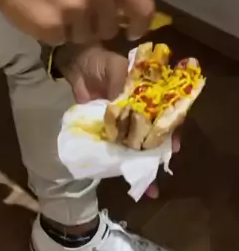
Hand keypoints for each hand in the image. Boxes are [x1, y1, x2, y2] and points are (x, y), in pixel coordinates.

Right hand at [0, 0, 153, 45]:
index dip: (139, 24)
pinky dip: (51, 33)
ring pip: (86, 36)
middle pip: (110, 27)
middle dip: (94, 24)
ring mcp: (76, 8)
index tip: (132, 31)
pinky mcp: (54, 27)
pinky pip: (62, 40)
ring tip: (52, 6)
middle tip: (71, 8)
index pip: (142, 7)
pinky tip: (39, 12)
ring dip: (71, 29)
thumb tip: (123, 11)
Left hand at [53, 44, 180, 198]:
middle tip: (158, 174)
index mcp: (148, 95)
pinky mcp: (107, 129)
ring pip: (136, 145)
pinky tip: (124, 176)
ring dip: (141, 164)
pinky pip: (116, 146)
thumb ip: (122, 89)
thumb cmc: (102, 63)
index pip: (165, 116)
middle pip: (153, 136)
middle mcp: (140, 112)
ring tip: (149, 187)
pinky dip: (120, 160)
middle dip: (157, 156)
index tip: (172, 147)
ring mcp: (123, 123)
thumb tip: (128, 113)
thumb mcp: (116, 69)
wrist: (77, 65)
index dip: (169, 131)